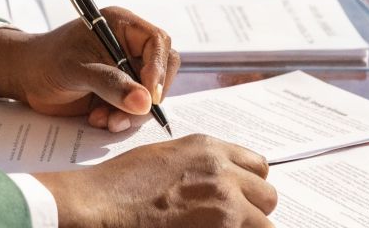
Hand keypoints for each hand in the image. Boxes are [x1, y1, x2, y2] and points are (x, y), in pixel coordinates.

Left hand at [0, 7, 178, 131]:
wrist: (25, 79)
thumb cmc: (46, 62)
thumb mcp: (76, 70)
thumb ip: (111, 84)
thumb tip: (146, 102)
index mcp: (122, 26)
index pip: (158, 43)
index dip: (158, 69)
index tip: (148, 97)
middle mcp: (129, 46)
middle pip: (161, 71)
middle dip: (146, 98)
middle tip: (125, 116)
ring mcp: (126, 70)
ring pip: (150, 95)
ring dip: (131, 114)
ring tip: (103, 121)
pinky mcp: (120, 92)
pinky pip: (135, 109)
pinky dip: (121, 119)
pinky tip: (98, 120)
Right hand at [33, 134, 276, 227]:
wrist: (101, 205)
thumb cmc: (122, 184)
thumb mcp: (167, 157)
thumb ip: (202, 165)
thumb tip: (222, 183)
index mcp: (209, 148)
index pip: (258, 166)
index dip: (249, 184)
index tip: (241, 196)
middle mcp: (223, 172)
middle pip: (267, 195)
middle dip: (253, 209)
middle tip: (230, 219)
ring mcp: (225, 204)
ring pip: (264, 223)